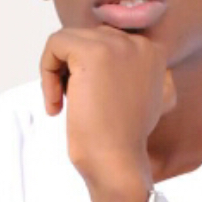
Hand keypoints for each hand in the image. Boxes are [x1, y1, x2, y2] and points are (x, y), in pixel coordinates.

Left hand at [39, 25, 176, 194]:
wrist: (118, 163)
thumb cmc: (124, 139)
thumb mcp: (145, 98)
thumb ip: (132, 72)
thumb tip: (107, 61)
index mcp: (154, 52)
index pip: (106, 42)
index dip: (90, 69)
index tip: (90, 99)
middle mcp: (140, 42)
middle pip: (87, 38)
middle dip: (73, 69)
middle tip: (74, 103)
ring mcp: (117, 45)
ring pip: (69, 40)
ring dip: (58, 72)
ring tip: (63, 103)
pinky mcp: (92, 52)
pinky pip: (55, 44)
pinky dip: (46, 72)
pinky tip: (56, 104)